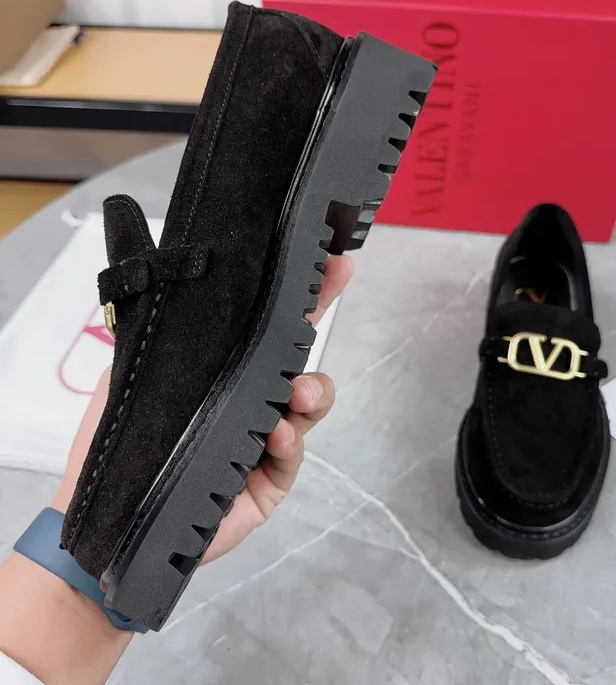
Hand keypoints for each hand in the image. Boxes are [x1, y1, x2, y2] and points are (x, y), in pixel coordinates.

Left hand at [52, 254, 353, 563]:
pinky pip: (292, 455)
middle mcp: (251, 397)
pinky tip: (277, 434)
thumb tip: (197, 288)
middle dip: (318, 327)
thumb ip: (170, 340)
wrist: (113, 522)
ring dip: (313, 392)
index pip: (268, 326)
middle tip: (327, 306)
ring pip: (310, 406)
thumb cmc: (118, 445)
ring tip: (300, 393)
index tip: (331, 264)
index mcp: (224, 370)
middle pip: (298, 357)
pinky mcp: (271, 479)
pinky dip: (289, 441)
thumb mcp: (134, 377)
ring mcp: (266, 438)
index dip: (302, 296)